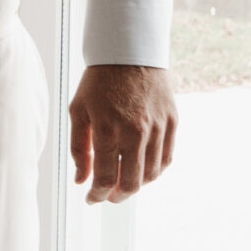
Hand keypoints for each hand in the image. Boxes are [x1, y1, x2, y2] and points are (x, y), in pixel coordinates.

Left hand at [69, 64, 176, 202]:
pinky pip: (166, 158)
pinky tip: (142, 169)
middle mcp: (135, 131)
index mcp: (107, 129)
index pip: (104, 177)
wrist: (130, 52)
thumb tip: (81, 181)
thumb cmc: (99, 82)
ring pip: (151, 174)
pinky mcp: (172, 122)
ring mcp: (157, 127)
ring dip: (136, 185)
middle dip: (117, 196)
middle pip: (131, 182)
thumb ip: (79, 148)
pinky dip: (155, 171)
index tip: (92, 198)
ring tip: (123, 181)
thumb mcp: (78, 111)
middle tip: (109, 196)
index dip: (97, 195)